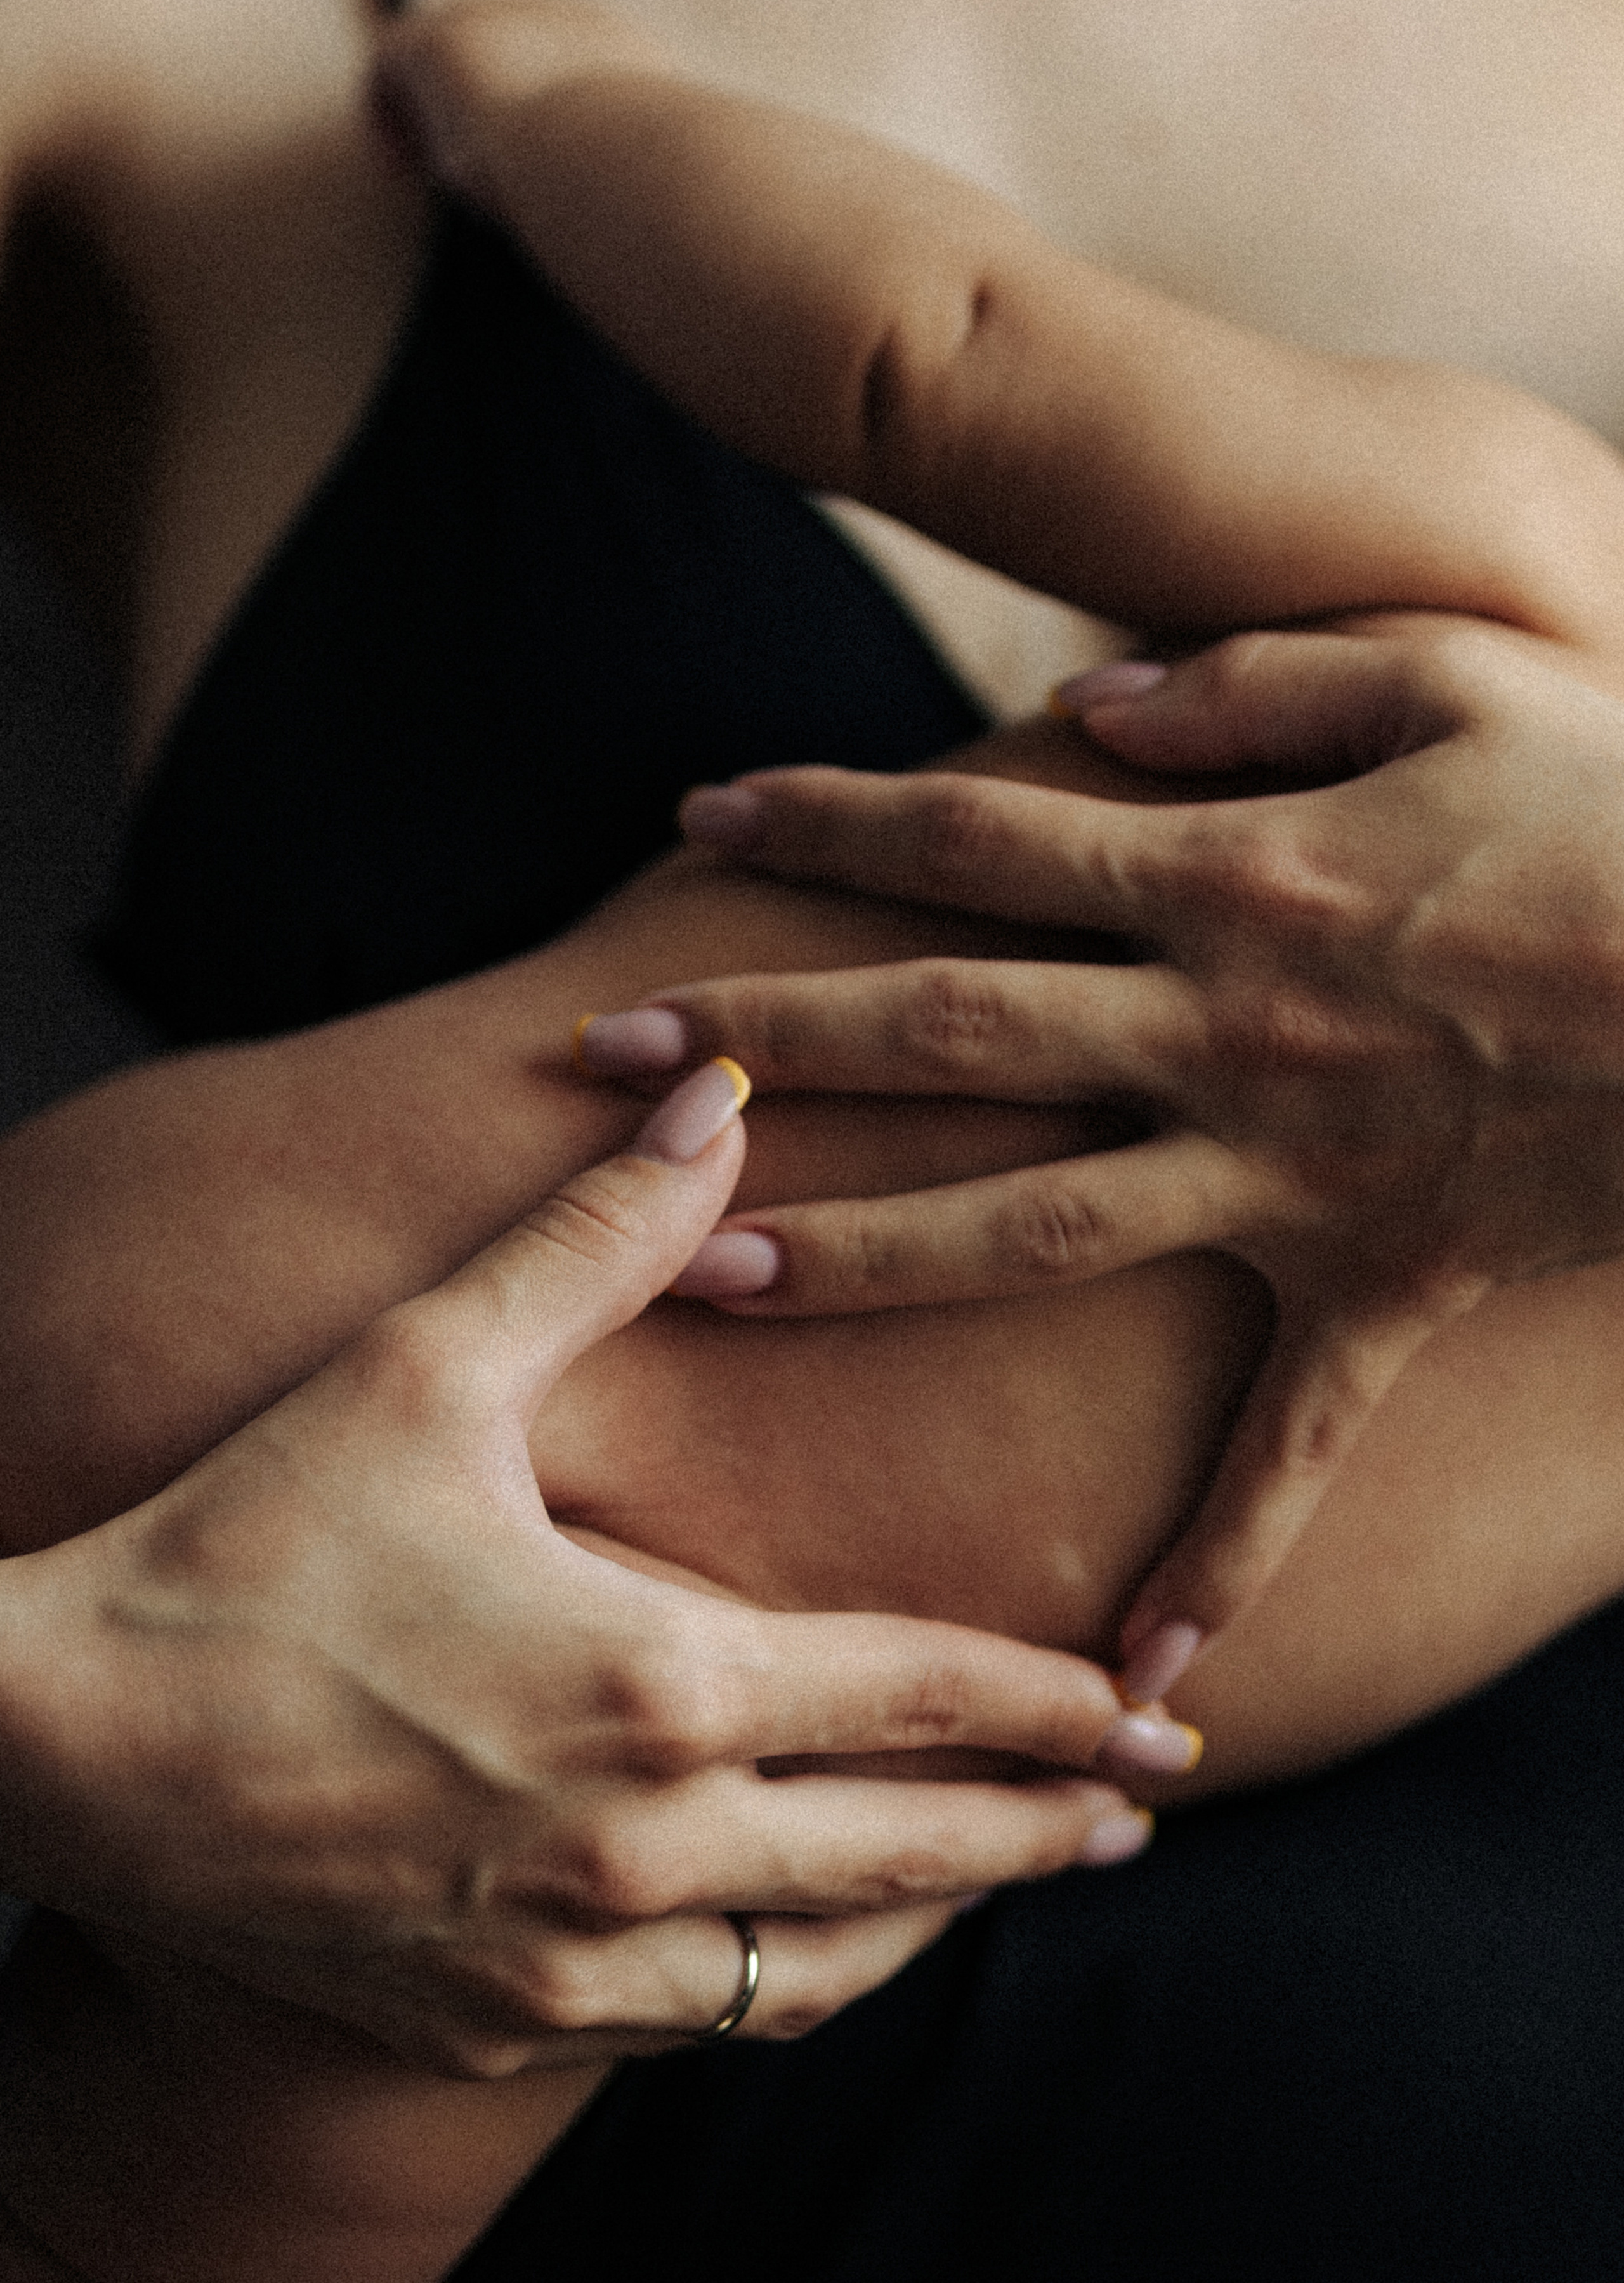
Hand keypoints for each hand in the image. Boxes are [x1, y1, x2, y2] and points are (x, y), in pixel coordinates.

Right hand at [0, 1062, 1145, 2076]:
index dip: (1054, 1704)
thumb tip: (713, 1094)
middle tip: (1135, 1813)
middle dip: (1042, 1833)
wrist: (56, 1742)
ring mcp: (567, 1961)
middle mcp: (638, 1846)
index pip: (923, 1696)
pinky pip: (697, 2021)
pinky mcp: (494, 2027)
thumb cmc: (240, 1545)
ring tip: (1002, 1883)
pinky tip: (808, 1945)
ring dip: (929, 1924)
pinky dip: (785, 1981)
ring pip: (819, 1972)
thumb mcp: (424, 1368)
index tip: (1153, 1712)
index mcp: (653, 1683)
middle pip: (911, 1859)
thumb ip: (594, 1236)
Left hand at [579, 622, 1623, 1696]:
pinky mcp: (1378, 1284)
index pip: (973, 841)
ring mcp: (1289, 1172)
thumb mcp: (1445, 673)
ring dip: (875, 1258)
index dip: (822, 822)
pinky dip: (1220, 1555)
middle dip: (768, 1039)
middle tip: (600, 1055)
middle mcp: (1222, 1032)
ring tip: (720, 1278)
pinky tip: (1141, 1672)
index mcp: (1228, 878)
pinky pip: (1289, 1446)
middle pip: (948, 1035)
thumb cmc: (1615, 797)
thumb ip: (1249, 678)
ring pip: (1038, 1228)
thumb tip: (1081, 700)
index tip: (694, 822)